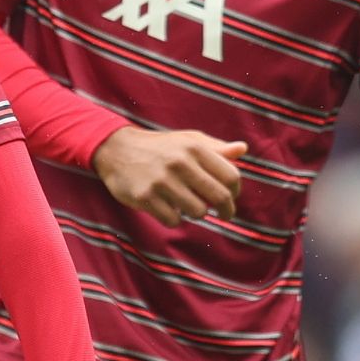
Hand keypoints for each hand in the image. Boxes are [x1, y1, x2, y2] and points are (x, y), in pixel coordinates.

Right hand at [93, 127, 246, 224]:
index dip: (236, 191)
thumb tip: (243, 149)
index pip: (231, 175)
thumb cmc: (160, 147)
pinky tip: (168, 208)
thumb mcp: (187, 140)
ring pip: (198, 212)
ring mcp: (162, 181)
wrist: (116, 149)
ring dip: (197, 213)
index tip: (231, 198)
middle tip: (225, 215)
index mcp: (194, 147)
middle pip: (219, 197)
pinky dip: (174, 218)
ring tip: (188, 205)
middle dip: (226, 211)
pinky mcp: (145, 197)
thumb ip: (216, 147)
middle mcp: (180, 163)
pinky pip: (173, 220)